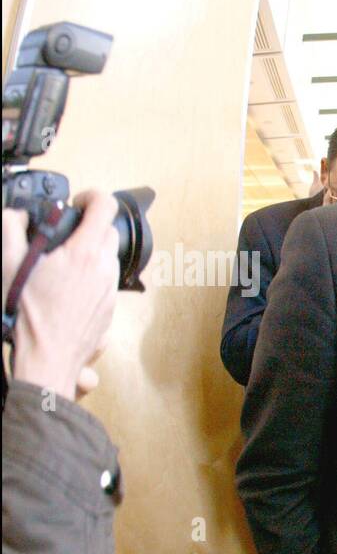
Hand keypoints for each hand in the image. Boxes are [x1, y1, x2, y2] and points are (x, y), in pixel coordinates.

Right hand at [4, 191, 119, 399]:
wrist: (49, 356)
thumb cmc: (31, 315)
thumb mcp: (8, 262)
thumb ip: (10, 228)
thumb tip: (16, 215)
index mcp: (85, 253)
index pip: (105, 207)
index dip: (92, 196)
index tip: (79, 202)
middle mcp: (105, 269)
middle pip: (109, 231)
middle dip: (90, 226)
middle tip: (65, 233)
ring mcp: (110, 289)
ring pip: (109, 257)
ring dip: (91, 251)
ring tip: (63, 262)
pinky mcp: (110, 307)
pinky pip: (106, 280)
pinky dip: (92, 275)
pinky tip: (68, 286)